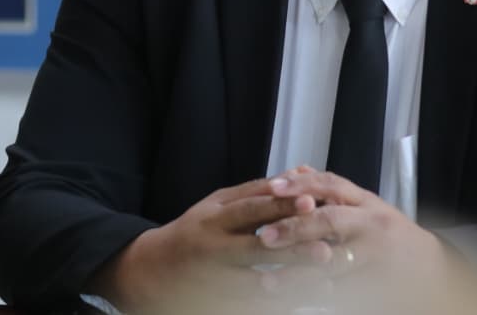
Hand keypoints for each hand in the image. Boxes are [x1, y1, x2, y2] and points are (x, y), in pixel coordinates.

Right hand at [89, 176, 320, 309]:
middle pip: (257, 246)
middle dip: (292, 248)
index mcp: (215, 216)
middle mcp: (214, 246)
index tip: (311, 202)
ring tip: (320, 282)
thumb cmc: (194, 232)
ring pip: (256, 283)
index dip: (281, 204)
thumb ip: (254, 192)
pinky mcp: (217, 301)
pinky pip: (250, 305)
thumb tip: (294, 174)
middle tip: (325, 249)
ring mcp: (215, 277)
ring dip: (290, 283)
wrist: (151, 271)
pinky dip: (275, 305)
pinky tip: (299, 303)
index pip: (252, 207)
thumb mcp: (216, 204)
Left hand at [255, 169, 455, 291]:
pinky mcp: (373, 287)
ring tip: (268, 281)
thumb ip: (334, 192)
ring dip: (297, 273)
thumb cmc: (392, 237)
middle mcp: (372, 226)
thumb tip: (298, 171)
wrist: (432, 271)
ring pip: (331, 263)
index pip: (332, 184)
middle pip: (331, 220)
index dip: (301, 185)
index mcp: (367, 203)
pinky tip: (290, 301)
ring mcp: (374, 258)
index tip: (272, 189)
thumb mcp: (368, 207)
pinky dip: (313, 297)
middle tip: (265, 236)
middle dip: (295, 227)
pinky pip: (338, 294)